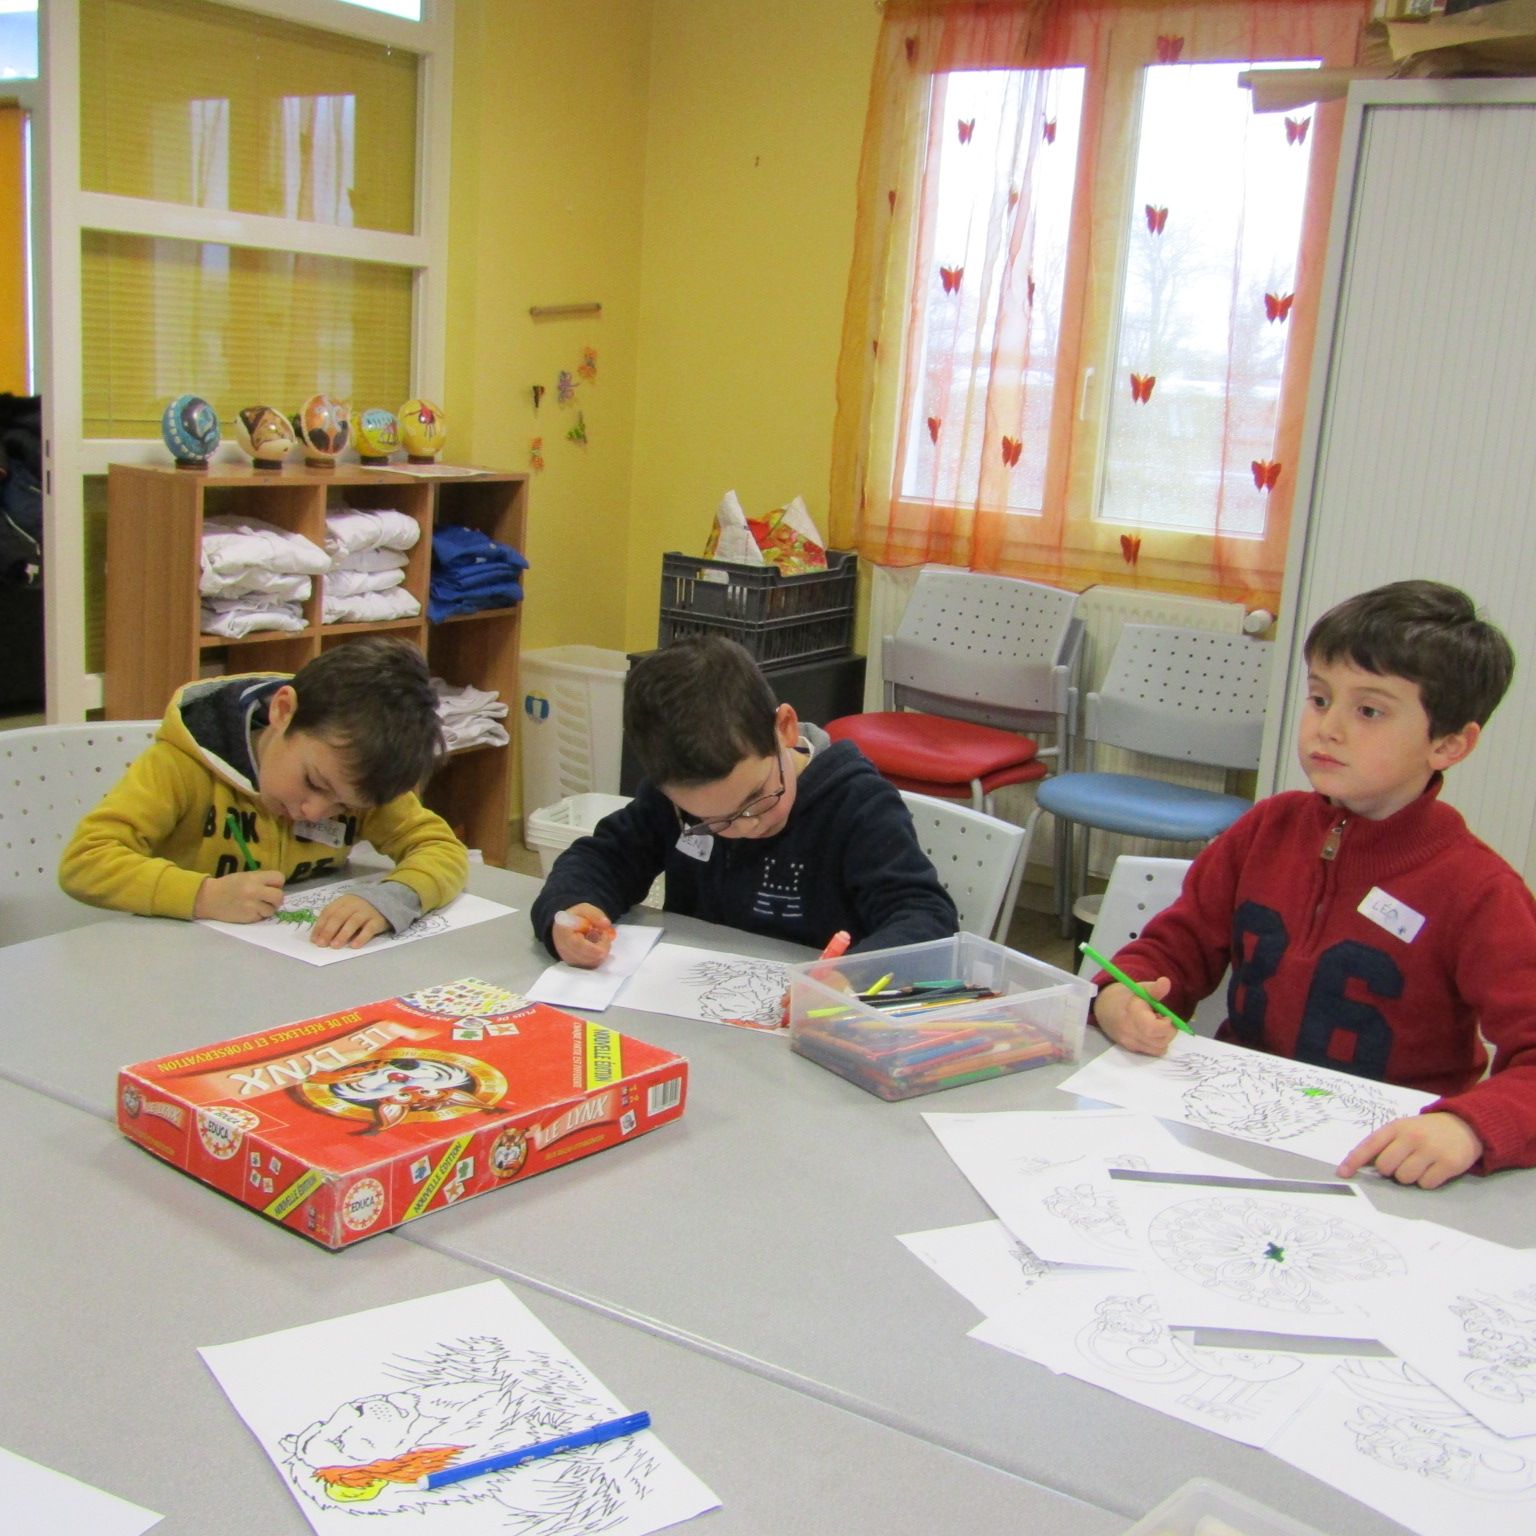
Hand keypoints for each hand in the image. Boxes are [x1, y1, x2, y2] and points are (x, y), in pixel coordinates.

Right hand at [193, 869, 285, 923]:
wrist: (208, 898)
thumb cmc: (228, 885)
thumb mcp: (245, 876)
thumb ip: (261, 880)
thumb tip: (277, 887)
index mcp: (255, 878)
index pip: (279, 878)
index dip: (277, 883)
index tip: (272, 886)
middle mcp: (255, 891)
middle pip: (280, 896)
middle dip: (276, 899)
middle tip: (268, 899)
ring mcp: (252, 905)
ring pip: (272, 910)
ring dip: (268, 909)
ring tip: (258, 906)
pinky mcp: (248, 917)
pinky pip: (262, 917)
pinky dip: (258, 915)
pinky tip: (250, 911)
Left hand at [311, 894, 389, 949]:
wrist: (385, 901)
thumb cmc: (358, 910)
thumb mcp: (346, 909)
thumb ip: (334, 919)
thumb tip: (319, 937)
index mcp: (343, 901)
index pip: (328, 912)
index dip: (320, 926)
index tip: (314, 940)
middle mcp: (354, 905)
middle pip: (339, 916)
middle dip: (329, 931)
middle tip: (322, 944)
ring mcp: (367, 912)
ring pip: (353, 922)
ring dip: (342, 934)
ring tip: (335, 946)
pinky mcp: (377, 920)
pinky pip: (369, 929)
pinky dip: (361, 938)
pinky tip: (354, 946)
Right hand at [551, 904, 615, 967]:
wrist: (562, 928)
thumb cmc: (574, 918)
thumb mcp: (583, 909)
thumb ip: (594, 915)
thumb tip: (606, 924)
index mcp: (563, 932)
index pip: (577, 945)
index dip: (591, 949)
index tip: (603, 950)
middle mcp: (564, 949)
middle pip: (586, 956)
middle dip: (602, 946)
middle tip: (604, 932)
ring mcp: (569, 959)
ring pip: (591, 962)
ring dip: (602, 951)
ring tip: (599, 937)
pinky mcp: (575, 964)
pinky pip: (592, 965)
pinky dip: (599, 956)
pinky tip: (597, 946)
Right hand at [1093, 977, 1178, 1055]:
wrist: (1103, 1007)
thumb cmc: (1126, 996)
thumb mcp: (1140, 988)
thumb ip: (1155, 988)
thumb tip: (1166, 982)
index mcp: (1132, 1013)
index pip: (1153, 1029)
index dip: (1166, 1025)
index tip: (1166, 1016)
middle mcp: (1129, 1030)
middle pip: (1159, 1041)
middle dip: (1169, 1032)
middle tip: (1163, 1019)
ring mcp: (1129, 1042)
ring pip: (1159, 1048)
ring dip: (1164, 1038)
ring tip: (1157, 1025)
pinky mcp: (1130, 1048)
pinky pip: (1152, 1051)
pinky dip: (1157, 1043)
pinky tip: (1151, 1032)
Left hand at [1338, 1111, 1482, 1188]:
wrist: (1465, 1125)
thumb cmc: (1427, 1130)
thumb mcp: (1403, 1129)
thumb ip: (1385, 1144)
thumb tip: (1363, 1166)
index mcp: (1396, 1127)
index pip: (1370, 1144)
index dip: (1354, 1160)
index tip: (1342, 1173)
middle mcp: (1412, 1137)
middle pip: (1386, 1167)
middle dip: (1391, 1170)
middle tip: (1403, 1162)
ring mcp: (1431, 1150)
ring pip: (1405, 1178)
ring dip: (1410, 1177)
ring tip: (1420, 1164)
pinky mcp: (1449, 1164)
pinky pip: (1426, 1184)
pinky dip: (1427, 1181)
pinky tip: (1434, 1169)